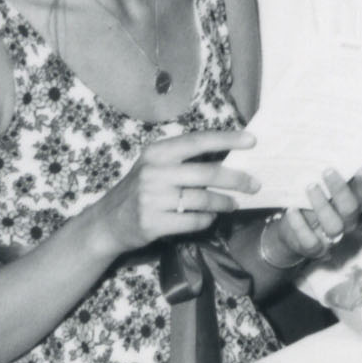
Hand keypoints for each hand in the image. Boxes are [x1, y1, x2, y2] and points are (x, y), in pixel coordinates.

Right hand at [85, 127, 257, 256]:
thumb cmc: (140, 190)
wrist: (107, 223)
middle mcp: (154, 172)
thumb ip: (184, 160)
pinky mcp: (152, 223)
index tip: (252, 140)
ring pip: (203, 199)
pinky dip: (207, 219)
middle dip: (237, 179)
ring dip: (224, 202)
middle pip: (207, 173)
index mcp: (157, 153)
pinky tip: (209, 217)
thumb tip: (230, 156)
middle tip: (255, 184)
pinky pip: (193, 221)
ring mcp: (152, 199)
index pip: (198, 141)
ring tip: (234, 204)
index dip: (227, 139)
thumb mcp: (155, 166)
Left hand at [267, 167, 361, 265]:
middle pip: (350, 209)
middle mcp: (347, 223)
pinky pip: (310, 241)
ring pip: (334, 226)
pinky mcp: (315, 249)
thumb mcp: (320, 191)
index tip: (360, 167)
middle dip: (340, 190)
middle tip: (327, 170)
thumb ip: (325, 178)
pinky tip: (291, 210)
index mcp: (353, 206)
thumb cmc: (308, 204)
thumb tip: (325, 150)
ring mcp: (332, 238)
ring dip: (322, 205)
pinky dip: (300, 225)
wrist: (290, 233)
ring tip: (310, 186)